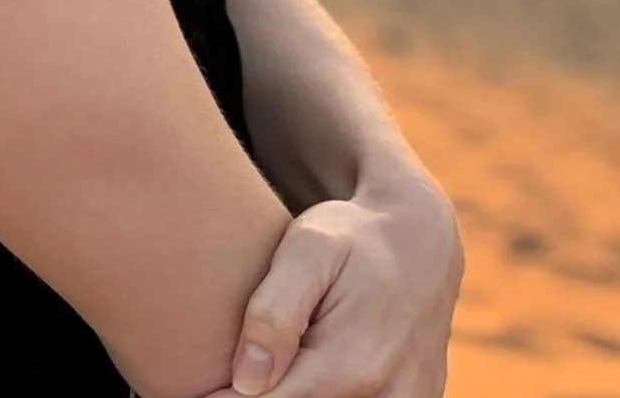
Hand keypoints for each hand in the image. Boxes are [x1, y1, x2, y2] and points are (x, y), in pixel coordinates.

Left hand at [206, 172, 464, 397]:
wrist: (422, 238)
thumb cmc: (351, 237)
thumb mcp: (308, 248)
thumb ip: (275, 311)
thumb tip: (247, 379)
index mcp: (351, 363)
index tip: (198, 384)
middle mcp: (383, 396)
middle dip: (258, 393)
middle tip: (226, 372)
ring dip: (292, 392)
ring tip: (263, 367)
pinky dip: (324, 394)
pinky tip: (298, 372)